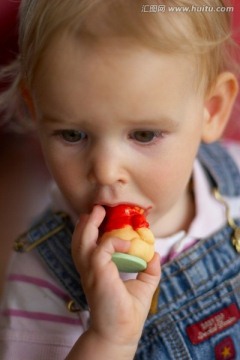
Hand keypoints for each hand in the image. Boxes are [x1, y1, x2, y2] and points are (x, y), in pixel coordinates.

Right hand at [71, 205, 160, 352]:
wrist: (122, 332)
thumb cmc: (128, 311)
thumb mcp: (143, 285)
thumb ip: (149, 268)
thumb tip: (156, 253)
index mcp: (96, 270)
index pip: (89, 245)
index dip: (93, 230)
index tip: (104, 217)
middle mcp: (89, 268)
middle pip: (80, 239)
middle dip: (86, 222)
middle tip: (96, 209)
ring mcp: (90, 270)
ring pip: (83, 240)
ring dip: (90, 224)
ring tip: (99, 211)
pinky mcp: (98, 272)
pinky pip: (104, 247)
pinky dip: (115, 240)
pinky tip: (128, 243)